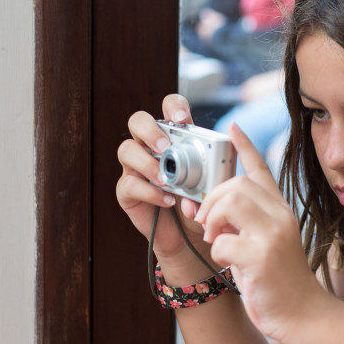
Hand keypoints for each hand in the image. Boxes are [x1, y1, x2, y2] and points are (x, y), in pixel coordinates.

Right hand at [116, 95, 214, 281]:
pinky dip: (149, 192)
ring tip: (165, 178)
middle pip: (137, 120)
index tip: (183, 119)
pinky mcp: (127, 191)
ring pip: (126, 150)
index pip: (169, 108)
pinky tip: (166, 200)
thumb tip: (215, 168)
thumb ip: (216, 172)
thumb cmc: (203, 203)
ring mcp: (136, 167)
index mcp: (174, 137)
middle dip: (149, 130)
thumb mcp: (215, 183)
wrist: (191, 237)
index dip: (173, 107)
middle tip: (165, 146)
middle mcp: (151, 147)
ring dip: (146, 162)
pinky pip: (129, 184)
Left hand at [196, 123, 324, 339]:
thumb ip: (243, 223)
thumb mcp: (265, 243)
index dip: (245, 147)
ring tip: (216, 238)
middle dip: (212, 200)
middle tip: (207, 222)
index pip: (262, 170)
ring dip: (212, 220)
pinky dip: (217, 252)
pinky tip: (228, 264)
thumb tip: (208, 210)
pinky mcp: (262, 257)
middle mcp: (280, 217)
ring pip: (231, 201)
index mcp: (280, 210)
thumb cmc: (278, 280)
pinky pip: (223, 242)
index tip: (233, 128)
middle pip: (237, 183)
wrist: (302, 314)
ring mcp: (273, 235)